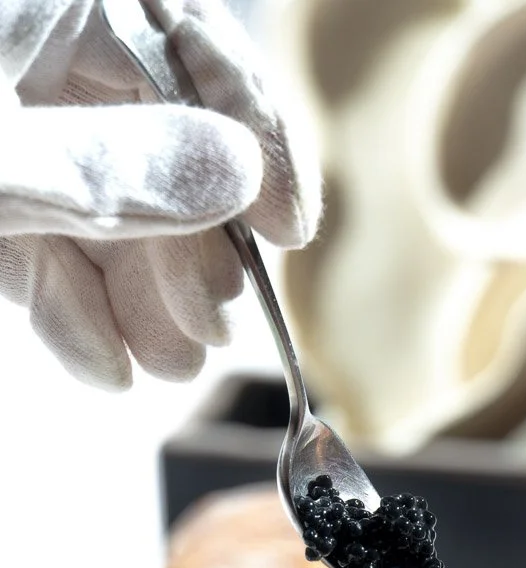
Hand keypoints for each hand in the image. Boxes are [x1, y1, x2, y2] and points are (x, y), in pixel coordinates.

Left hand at [0, 0, 320, 387]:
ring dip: (141, 297)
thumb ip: (102, 165)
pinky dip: (73, 307)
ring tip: (168, 366)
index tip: (290, 229)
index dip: (252, 138)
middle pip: (154, 140)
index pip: (182, 46)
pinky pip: (41, 241)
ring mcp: (11, 128)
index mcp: (48, 5)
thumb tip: (237, 173)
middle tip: (212, 328)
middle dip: (190, 249)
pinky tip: (103, 366)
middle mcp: (37, 58)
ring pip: (102, 204)